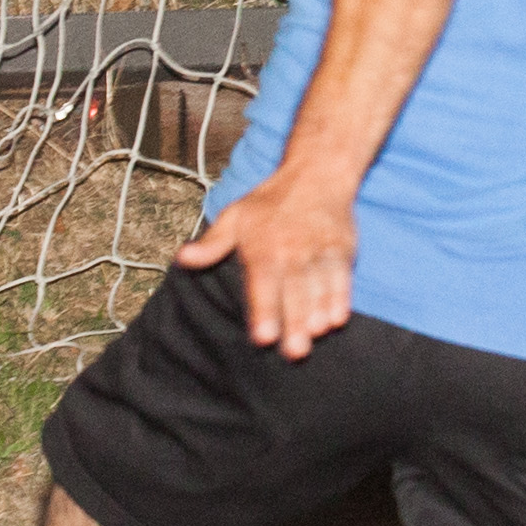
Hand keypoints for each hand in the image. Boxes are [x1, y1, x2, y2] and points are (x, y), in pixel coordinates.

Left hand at [182, 177, 360, 356]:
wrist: (317, 174)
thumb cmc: (271, 201)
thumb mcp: (235, 217)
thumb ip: (212, 244)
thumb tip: (183, 258)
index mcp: (263, 248)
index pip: (263, 284)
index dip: (265, 311)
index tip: (264, 337)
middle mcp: (293, 251)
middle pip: (294, 293)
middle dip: (295, 322)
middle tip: (294, 351)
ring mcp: (320, 251)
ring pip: (319, 289)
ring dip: (318, 314)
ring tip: (315, 336)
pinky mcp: (342, 251)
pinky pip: (342, 279)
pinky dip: (341, 299)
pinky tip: (336, 319)